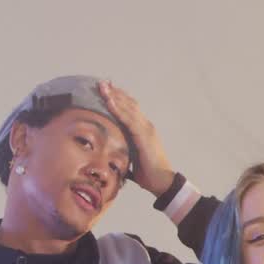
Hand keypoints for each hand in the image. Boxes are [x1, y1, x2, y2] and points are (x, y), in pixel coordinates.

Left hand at [98, 81, 174, 197]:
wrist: (162, 181)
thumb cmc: (148, 173)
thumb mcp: (133, 157)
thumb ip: (125, 151)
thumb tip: (110, 154)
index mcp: (144, 130)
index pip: (131, 109)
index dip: (119, 99)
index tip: (107, 90)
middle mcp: (146, 125)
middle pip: (129, 104)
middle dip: (115, 92)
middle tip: (102, 82)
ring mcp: (146, 129)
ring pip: (128, 108)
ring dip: (114, 96)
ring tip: (103, 87)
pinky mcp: (143, 135)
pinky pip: (128, 119)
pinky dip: (118, 109)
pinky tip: (109, 101)